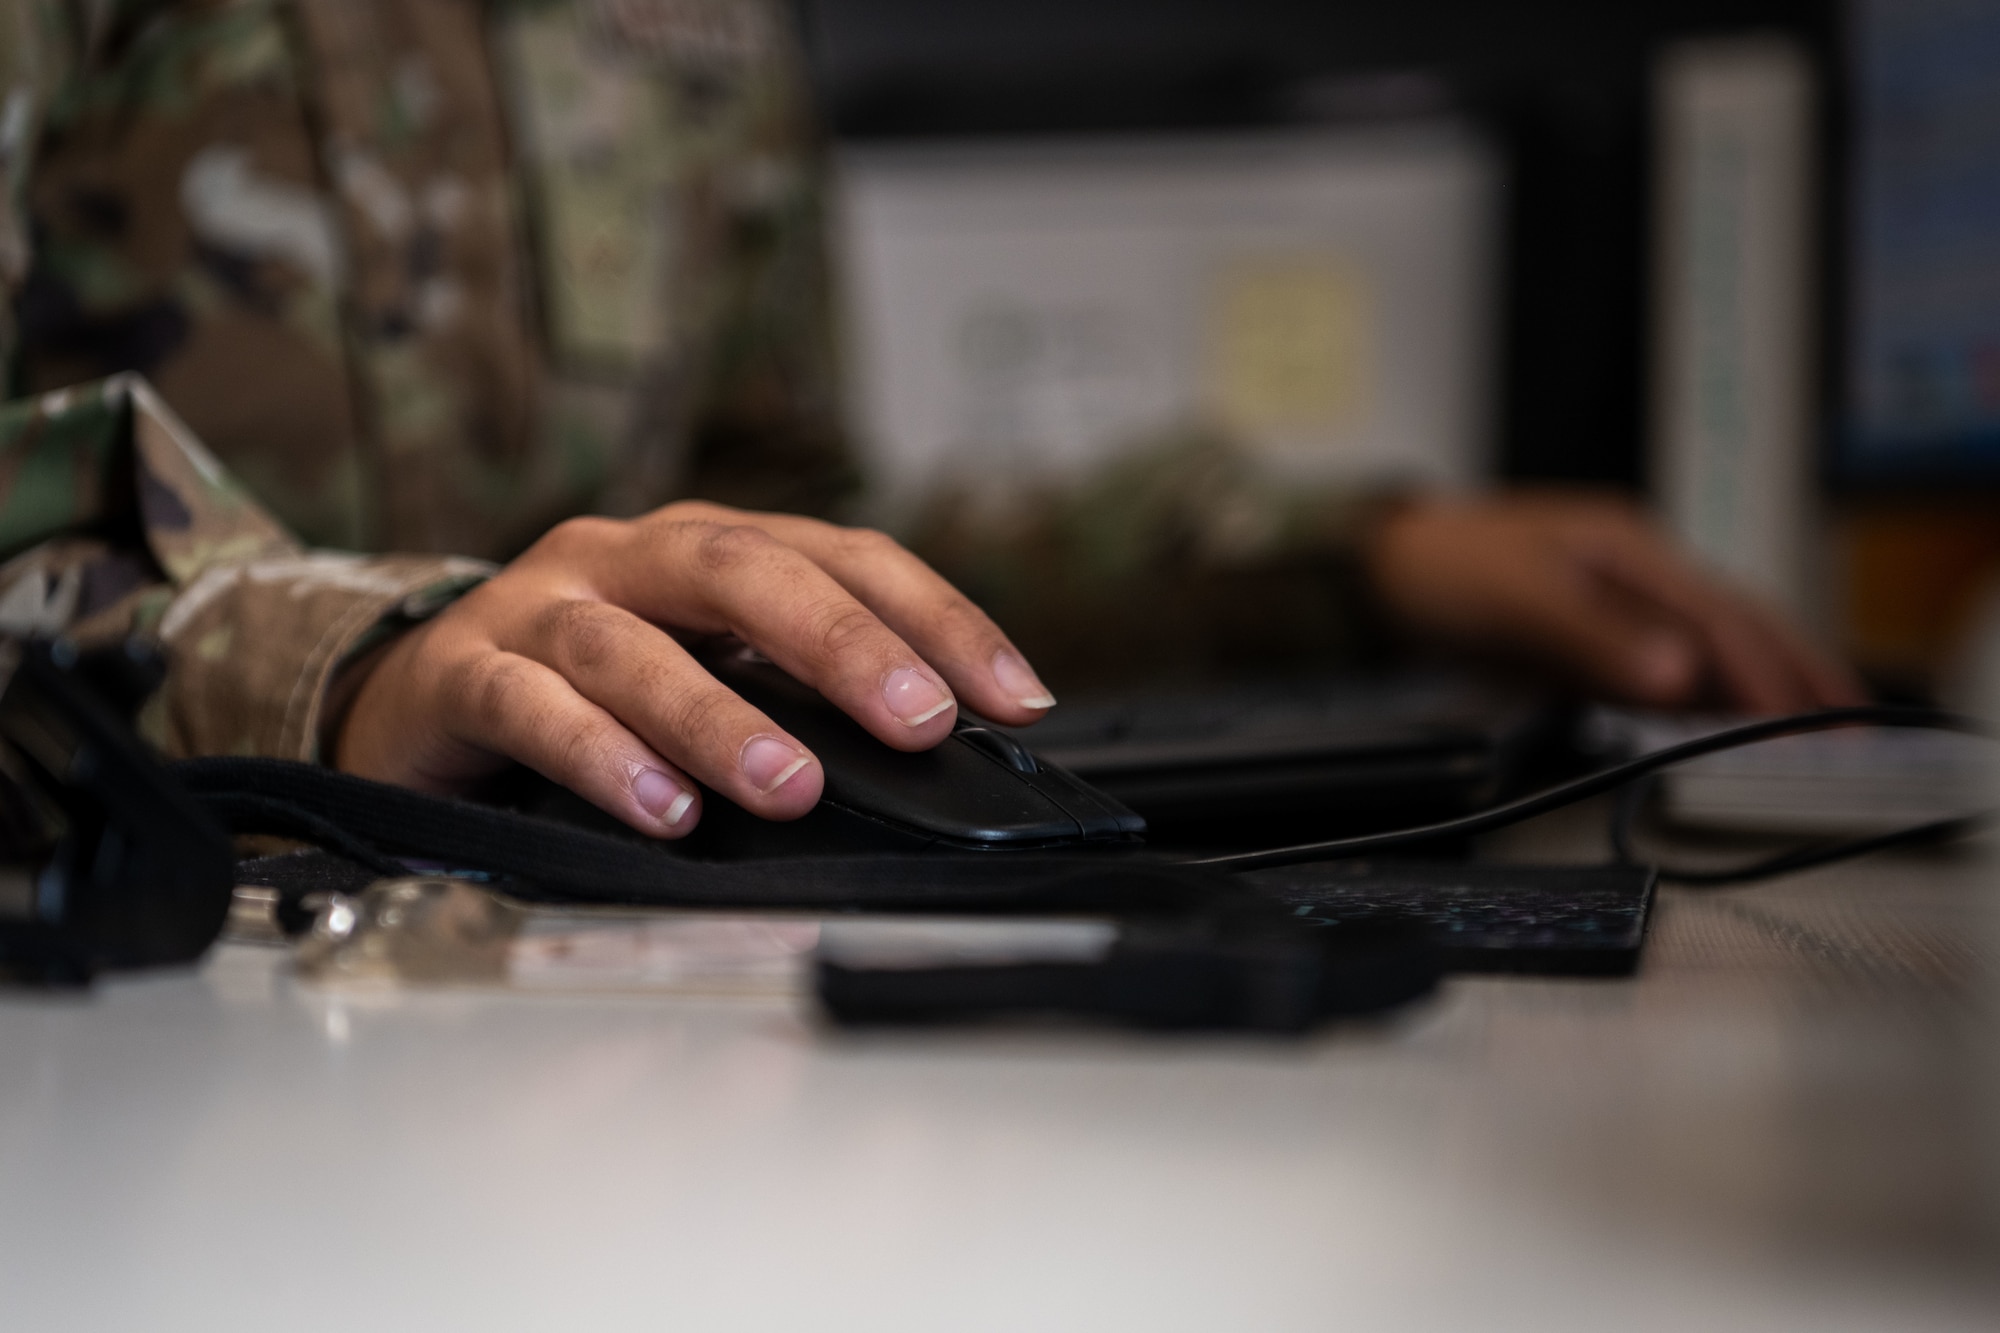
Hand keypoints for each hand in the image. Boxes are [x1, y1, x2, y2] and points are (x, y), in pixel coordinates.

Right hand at [334, 502, 1057, 837]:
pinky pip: (533, 706)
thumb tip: (934, 751)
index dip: (937, 619)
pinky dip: (602, 757)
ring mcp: (541, 607)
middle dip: (843, 644)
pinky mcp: (462, 672)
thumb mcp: (706, 672)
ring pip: (636, 648)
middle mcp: (627, 557)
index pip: (843, 557)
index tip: (1016, 696)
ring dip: (721, 719)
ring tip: (790, 787)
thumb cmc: (585, 691)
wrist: (412, 698)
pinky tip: (662, 812)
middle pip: (743, 570)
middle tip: (915, 720)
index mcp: (707, 548)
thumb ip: (798, 697)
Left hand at [1364, 491, 1864, 712]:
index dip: (1768, 669)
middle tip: (1857, 732)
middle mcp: (1637, 573)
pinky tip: (1738, 731)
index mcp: (1628, 547)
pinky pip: (1672, 671)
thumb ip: (1595, 637)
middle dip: (1799, 675)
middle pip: (1737, 625)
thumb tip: (1683, 677)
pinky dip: (1714, 702)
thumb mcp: (1516, 596)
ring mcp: (1621, 606)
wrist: (1381, 570)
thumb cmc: (1444, 567)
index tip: (1803, 722)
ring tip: (1823, 738)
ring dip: (1767, 690)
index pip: (1719, 614)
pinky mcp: (1598, 642)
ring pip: (1713, 649)